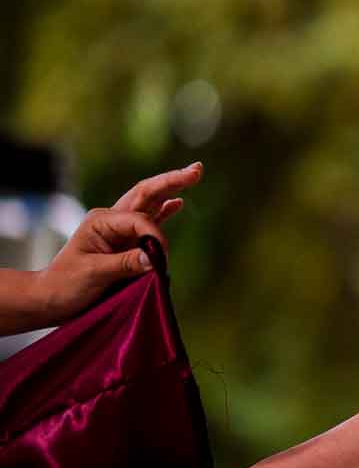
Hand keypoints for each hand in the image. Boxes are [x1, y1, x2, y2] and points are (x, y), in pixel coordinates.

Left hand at [39, 162, 203, 323]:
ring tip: (195, 173)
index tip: (162, 262)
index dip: (155, 237)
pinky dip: (165, 211)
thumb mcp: (94, 273)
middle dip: (171, 181)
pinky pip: (151, 221)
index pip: (139, 221)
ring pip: (150, 203)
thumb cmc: (66, 285)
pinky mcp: (127, 242)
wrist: (52, 298)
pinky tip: (179, 202)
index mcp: (101, 221)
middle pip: (146, 194)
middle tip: (197, 169)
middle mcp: (111, 220)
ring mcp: (120, 230)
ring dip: (171, 188)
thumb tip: (155, 259)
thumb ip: (125, 263)